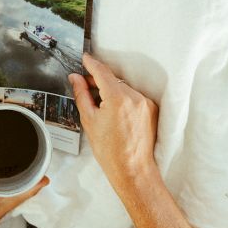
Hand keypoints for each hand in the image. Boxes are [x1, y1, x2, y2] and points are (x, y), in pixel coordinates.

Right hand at [69, 53, 158, 189]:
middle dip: (99, 81)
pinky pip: (133, 96)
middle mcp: (135, 97)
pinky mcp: (151, 109)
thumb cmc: (110, 150)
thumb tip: (76, 78)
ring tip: (100, 105)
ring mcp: (146, 103)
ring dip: (111, 90)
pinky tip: (113, 112)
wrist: (133, 170)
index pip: (102, 72)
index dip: (91, 63)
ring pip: (123, 88)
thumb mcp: (89, 120)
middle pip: (113, 80)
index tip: (85, 58)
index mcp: (118, 98)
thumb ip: (82, 94)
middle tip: (85, 87)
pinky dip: (122, 99)